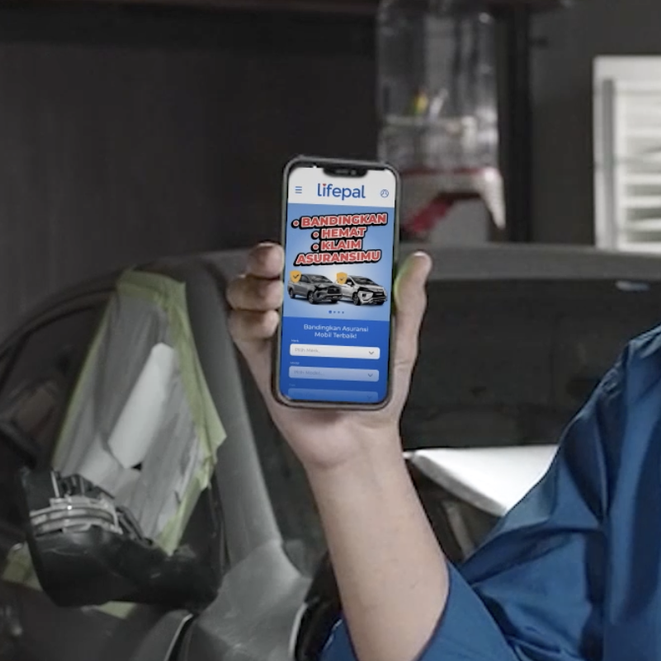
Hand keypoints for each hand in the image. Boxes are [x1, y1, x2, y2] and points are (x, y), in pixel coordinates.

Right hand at [226, 241, 430, 472]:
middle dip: (265, 255)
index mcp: (326, 298)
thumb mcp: (399, 342)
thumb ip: (407, 302)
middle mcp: (295, 310)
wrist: (359, 439)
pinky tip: (269, 322)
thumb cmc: (375, 390)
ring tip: (275, 293)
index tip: (302, 221)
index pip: (305, 255)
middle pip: (266, 269)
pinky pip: (241, 330)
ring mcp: (275, 333)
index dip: (297, 234)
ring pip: (246, 293)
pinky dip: (249, 320)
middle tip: (279, 256)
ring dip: (254, 285)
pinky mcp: (261, 359)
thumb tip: (418, 263)